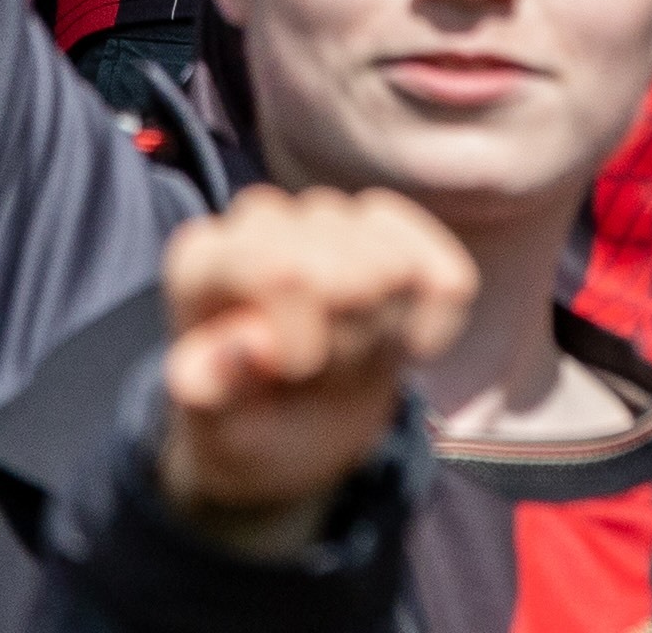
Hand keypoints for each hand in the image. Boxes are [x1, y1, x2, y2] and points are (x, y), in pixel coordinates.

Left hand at [153, 186, 473, 554]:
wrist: (285, 430)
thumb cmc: (242, 425)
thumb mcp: (216, 432)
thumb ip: (214, 390)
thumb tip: (245, 345)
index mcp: (204, 259)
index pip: (283, 269)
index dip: (302, 342)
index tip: (287, 374)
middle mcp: (264, 221)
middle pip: (351, 274)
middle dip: (344, 345)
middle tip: (316, 373)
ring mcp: (331, 219)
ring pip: (397, 270)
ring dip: (383, 336)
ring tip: (346, 358)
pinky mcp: (395, 235)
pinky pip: (447, 278)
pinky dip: (436, 326)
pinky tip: (403, 347)